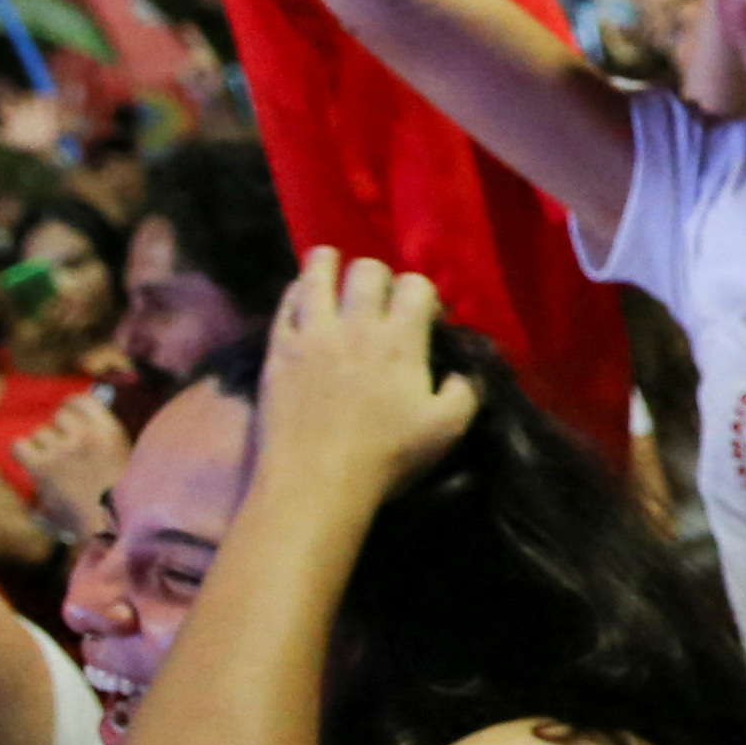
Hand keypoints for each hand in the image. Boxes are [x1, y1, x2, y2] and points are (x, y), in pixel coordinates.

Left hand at [13, 389, 128, 546]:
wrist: (110, 526)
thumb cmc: (121, 497)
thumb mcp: (122, 457)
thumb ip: (103, 437)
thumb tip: (78, 420)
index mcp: (109, 431)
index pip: (83, 401)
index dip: (73, 407)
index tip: (70, 416)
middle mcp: (84, 435)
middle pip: (60, 417)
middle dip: (61, 432)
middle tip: (65, 451)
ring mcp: (62, 450)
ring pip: (40, 433)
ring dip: (44, 446)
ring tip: (53, 464)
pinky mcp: (42, 467)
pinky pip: (20, 446)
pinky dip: (23, 452)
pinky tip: (32, 462)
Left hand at [250, 251, 475, 504]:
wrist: (316, 481)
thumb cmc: (385, 458)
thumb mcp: (446, 431)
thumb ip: (465, 393)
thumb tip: (464, 372)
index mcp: (401, 341)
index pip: (416, 286)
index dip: (423, 293)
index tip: (423, 314)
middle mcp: (357, 325)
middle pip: (368, 270)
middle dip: (378, 275)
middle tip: (377, 296)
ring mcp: (312, 333)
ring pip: (317, 274)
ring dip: (327, 263)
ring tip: (330, 263)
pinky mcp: (279, 348)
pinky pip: (285, 303)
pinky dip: (296, 292)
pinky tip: (301, 296)